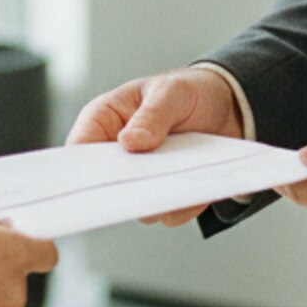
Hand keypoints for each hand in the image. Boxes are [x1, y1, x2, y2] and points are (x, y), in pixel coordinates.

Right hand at [66, 66, 242, 225]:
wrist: (226, 109)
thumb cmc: (187, 92)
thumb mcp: (171, 92)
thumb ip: (152, 115)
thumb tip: (130, 142)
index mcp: (104, 120)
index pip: (80, 148)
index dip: (83, 168)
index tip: (99, 178)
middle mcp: (117, 155)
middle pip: (105, 186)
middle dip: (125, 190)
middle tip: (148, 184)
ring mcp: (140, 179)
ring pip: (138, 207)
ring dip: (160, 198)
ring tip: (182, 178)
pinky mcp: (164, 196)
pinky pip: (169, 214)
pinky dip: (185, 204)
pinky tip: (198, 186)